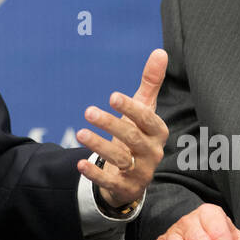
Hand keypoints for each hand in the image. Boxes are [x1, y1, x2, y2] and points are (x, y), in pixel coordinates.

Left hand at [76, 49, 169, 209]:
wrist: (134, 176)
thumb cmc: (137, 135)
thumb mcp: (144, 110)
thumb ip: (151, 82)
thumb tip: (160, 51)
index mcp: (157, 132)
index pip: (147, 119)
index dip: (130, 108)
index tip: (112, 96)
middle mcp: (152, 153)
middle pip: (132, 138)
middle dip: (110, 124)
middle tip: (88, 111)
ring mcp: (140, 172)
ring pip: (120, 159)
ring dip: (99, 146)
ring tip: (79, 133)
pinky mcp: (125, 188)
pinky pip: (110, 181)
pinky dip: (95, 173)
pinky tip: (80, 163)